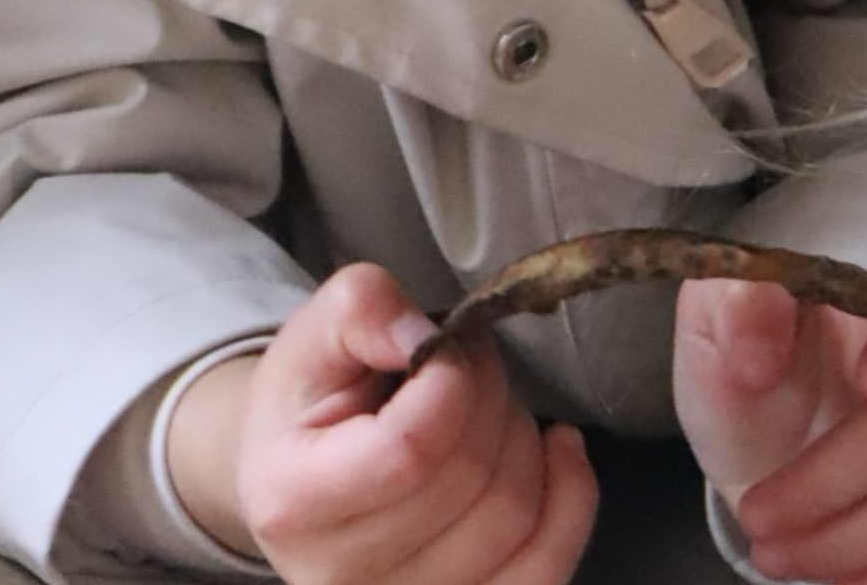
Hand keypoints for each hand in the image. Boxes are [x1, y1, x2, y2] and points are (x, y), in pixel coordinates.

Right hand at [171, 263, 596, 584]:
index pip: (408, 451)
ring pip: (514, 513)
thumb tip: (427, 338)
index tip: (446, 342)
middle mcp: (344, 575)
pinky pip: (546, 565)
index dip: (451, 382)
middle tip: (470, 356)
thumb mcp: (313, 335)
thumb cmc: (307, 406)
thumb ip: (361, 308)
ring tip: (485, 403)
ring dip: (522, 434)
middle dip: (489, 392)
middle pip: (470, 478)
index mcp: (294, 501)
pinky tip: (558, 448)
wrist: (298, 481)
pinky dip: (571, 495)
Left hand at [672, 272, 866, 583]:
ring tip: (777, 553)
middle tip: (757, 518)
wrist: (765, 447)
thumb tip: (757, 310)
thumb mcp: (712, 337)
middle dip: (824, 486)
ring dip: (847, 543)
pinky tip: (845, 584)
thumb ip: (732, 310)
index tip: (865, 385)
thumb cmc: (745, 382)